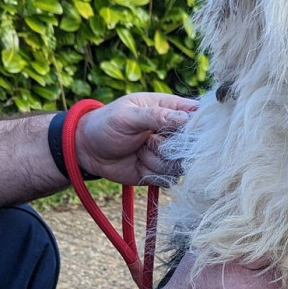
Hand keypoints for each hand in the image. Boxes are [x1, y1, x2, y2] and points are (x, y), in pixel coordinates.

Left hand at [75, 92, 198, 183]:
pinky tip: (140, 163)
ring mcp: (171, 153)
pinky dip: (153, 173)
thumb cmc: (107, 124)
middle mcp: (176, 132)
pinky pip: (171, 178)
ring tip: (139, 150)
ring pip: (181, 163)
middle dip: (167, 146)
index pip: (198, 116)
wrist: (88, 150)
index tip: (173, 131)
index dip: (194, 127)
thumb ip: (156, 116)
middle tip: (147, 139)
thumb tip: (184, 119)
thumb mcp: (128, 115)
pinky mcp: (164, 171)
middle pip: (193, 145)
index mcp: (172, 109)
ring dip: (156, 160)